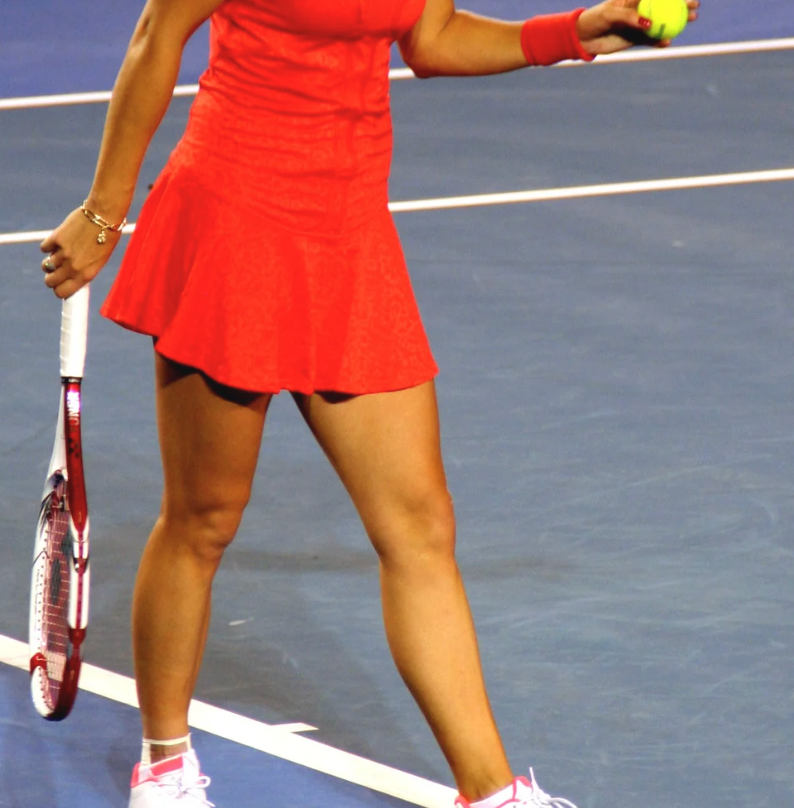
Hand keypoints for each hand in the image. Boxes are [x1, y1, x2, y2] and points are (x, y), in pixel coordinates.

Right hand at [40, 206, 121, 298]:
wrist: (103, 216)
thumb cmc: (106, 239)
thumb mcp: (99, 260)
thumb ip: (84, 271)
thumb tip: (70, 278)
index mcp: (86, 275)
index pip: (62, 292)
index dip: (59, 291)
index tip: (59, 286)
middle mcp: (73, 267)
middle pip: (50, 281)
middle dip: (51, 279)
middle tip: (55, 273)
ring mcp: (63, 253)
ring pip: (46, 266)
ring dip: (50, 262)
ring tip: (59, 255)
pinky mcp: (55, 238)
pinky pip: (44, 248)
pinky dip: (48, 246)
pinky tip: (58, 241)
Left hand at [577, 0, 699, 55]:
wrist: (583, 38)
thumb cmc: (595, 20)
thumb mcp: (611, 14)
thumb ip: (630, 17)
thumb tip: (649, 24)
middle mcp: (638, 10)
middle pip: (664, 8)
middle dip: (681, 7)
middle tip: (695, 9)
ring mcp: (637, 25)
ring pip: (660, 24)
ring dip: (675, 24)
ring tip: (689, 22)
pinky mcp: (633, 39)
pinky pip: (650, 40)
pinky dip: (659, 41)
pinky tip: (668, 42)